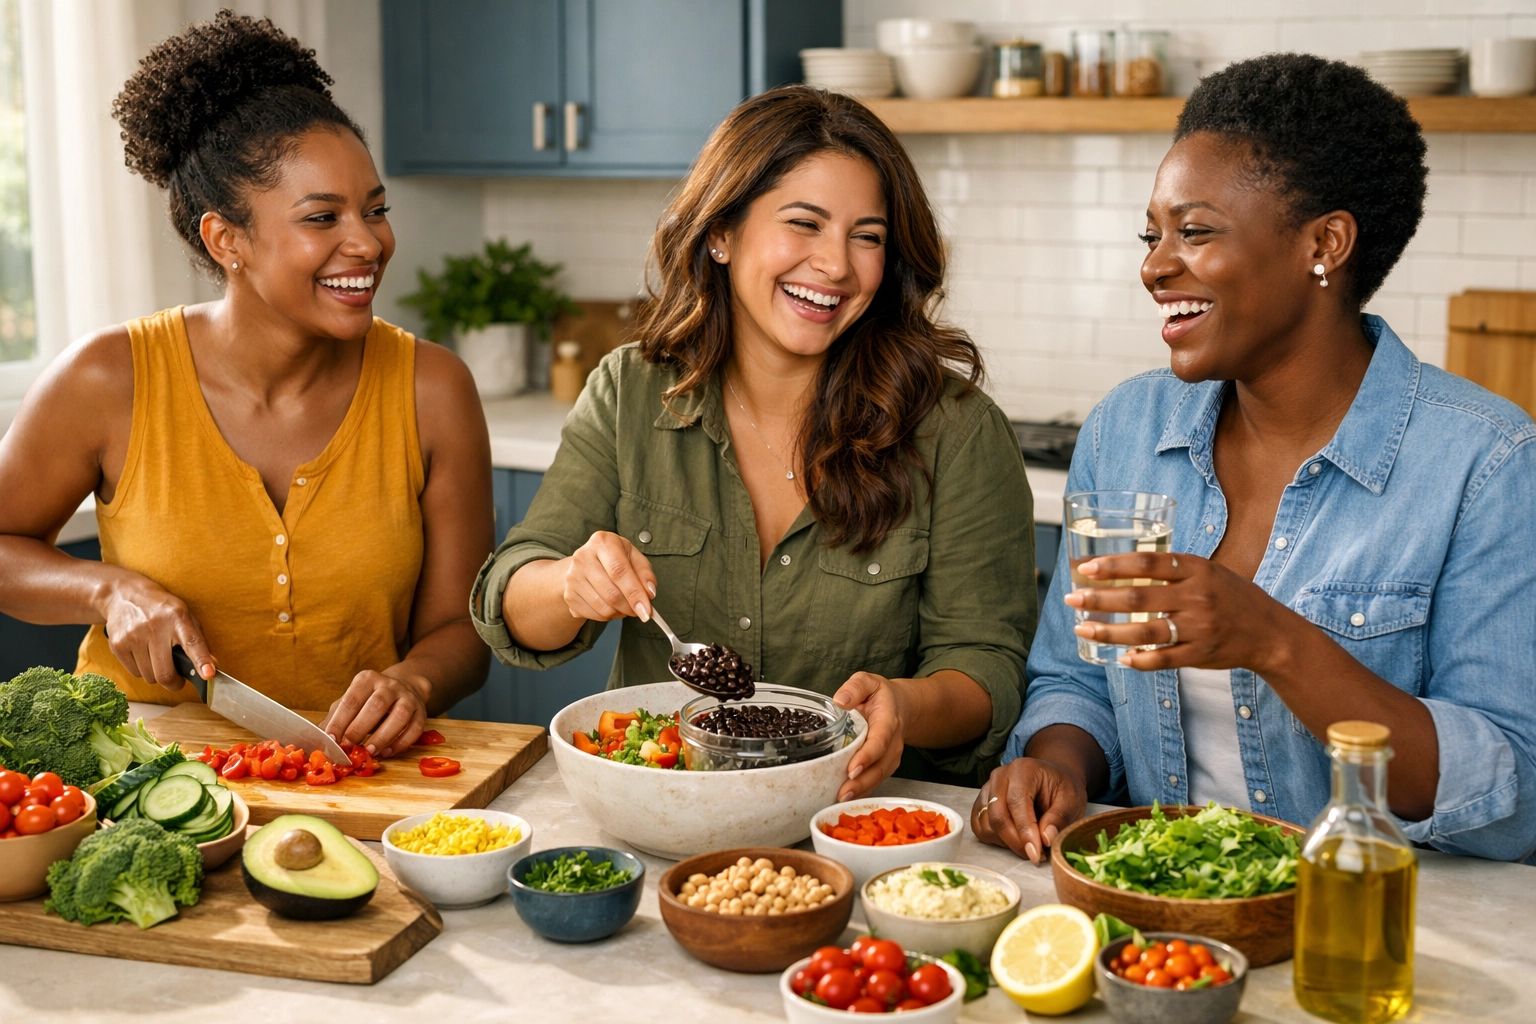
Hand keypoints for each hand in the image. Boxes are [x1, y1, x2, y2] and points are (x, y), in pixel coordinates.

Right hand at [100, 574, 214, 689]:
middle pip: (165, 673)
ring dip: (156, 675)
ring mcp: (133, 636)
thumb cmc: (161, 609)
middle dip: (174, 683)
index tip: (208, 674)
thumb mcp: (184, 616)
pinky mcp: (117, 644)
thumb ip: (198, 641)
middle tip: (177, 680)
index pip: (192, 643)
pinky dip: (142, 670)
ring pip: (149, 676)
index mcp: (177, 617)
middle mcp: (155, 626)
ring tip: (158, 658)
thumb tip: (211, 667)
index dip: (201, 661)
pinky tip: (143, 654)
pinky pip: (134, 673)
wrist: (123, 595)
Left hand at [322, 669, 429, 757]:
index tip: (331, 739)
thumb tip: (317, 738)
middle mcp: (389, 685)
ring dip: (383, 736)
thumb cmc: (369, 700)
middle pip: (377, 704)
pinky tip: (386, 752)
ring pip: (399, 715)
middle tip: (349, 747)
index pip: (352, 699)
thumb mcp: (350, 702)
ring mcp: (407, 698)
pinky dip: (400, 743)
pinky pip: (414, 729)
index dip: (340, 720)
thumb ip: (334, 718)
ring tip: (370, 752)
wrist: (404, 688)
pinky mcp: (421, 712)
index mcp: (367, 680)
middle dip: (361, 728)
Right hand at [561, 531, 657, 623]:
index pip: (619, 571)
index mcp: (602, 542)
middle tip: (640, 610)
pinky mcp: (569, 595)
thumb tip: (649, 593)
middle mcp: (583, 557)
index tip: (646, 610)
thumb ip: (645, 573)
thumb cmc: (615, 558)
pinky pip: (594, 615)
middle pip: (611, 593)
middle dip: (630, 607)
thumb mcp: (633, 557)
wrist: (587, 562)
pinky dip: (609, 616)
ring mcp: (573, 577)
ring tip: (626, 605)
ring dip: (621, 613)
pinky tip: (612, 606)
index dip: (635, 593)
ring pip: (603, 608)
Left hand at [832, 672, 905, 801]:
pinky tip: (846, 799)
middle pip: (880, 766)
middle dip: (862, 781)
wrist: (901, 706)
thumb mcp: (868, 682)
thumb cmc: (880, 695)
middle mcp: (893, 743)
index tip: (853, 768)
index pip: (879, 741)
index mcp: (888, 721)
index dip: (867, 756)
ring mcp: (891, 757)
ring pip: (879, 777)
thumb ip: (855, 687)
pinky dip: (862, 791)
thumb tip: (840, 700)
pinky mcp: (885, 766)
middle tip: (843, 792)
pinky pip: (875, 781)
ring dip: (861, 790)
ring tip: (841, 798)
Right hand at [973, 757, 1087, 863]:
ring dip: (1007, 843)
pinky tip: (1015, 839)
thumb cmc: (1061, 788)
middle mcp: (1000, 777)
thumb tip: (1046, 839)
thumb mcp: (1071, 800)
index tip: (1036, 854)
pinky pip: (980, 828)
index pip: (1016, 802)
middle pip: (998, 816)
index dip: (1025, 831)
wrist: (1051, 779)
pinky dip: (996, 840)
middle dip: (1016, 842)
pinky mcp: (981, 803)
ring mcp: (987, 789)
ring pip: (987, 825)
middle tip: (1037, 855)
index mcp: (1023, 770)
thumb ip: (1059, 818)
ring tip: (1030, 844)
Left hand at [1065, 552, 1292, 673]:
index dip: (1113, 565)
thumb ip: (1174, 570)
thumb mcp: (1209, 571)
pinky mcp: (1200, 654)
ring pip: (1144, 632)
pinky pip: (1162, 659)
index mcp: (1197, 570)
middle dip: (1099, 599)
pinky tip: (1119, 657)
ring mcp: (1198, 628)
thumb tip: (1126, 565)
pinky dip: (1139, 660)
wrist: (1271, 632)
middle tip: (1071, 599)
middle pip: (1138, 599)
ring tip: (1082, 629)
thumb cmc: (1234, 597)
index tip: (1085, 569)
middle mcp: (1196, 597)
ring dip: (1108, 632)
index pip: (1147, 564)